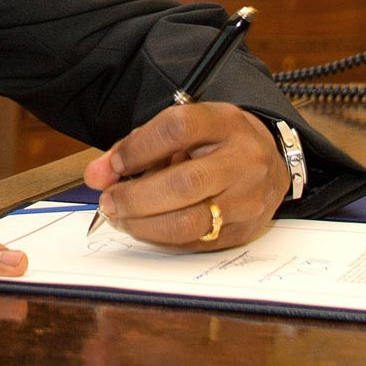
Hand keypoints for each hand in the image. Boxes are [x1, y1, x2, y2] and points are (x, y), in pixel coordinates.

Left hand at [81, 102, 284, 249]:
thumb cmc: (216, 143)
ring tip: (121, 217)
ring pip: (190, 222)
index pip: (178, 129)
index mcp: (225, 122)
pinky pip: (195, 243)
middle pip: (184, 183)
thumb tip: (96, 175)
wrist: (268, 164)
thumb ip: (136, 147)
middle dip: (136, 198)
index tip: (114, 165)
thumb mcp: (183, 129)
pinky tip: (144, 229)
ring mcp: (248, 199)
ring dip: (144, 225)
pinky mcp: (244, 231)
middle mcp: (243, 160)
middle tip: (108, 201)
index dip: (138, 148)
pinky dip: (161, 239)